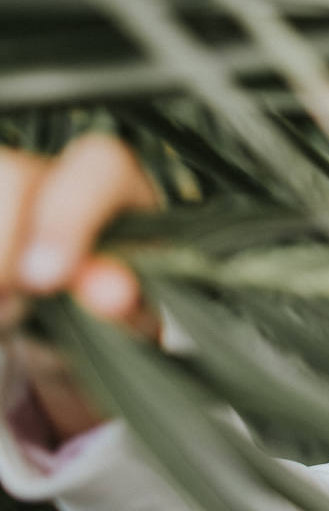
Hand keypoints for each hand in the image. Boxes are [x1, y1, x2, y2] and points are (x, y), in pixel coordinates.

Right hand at [0, 134, 162, 439]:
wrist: (81, 346)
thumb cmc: (122, 328)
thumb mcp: (133, 327)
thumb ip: (125, 307)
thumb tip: (110, 290)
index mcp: (121, 193)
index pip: (98, 165)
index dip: (68, 215)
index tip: (47, 281)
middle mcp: (54, 178)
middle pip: (11, 171)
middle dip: (1, 242)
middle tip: (6, 306)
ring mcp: (10, 194)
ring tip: (1, 314)